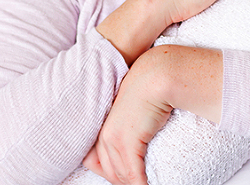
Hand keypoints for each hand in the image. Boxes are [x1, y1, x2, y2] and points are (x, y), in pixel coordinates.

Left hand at [83, 52, 171, 184]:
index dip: (111, 173)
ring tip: (146, 184)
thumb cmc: (147, 89)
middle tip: (138, 183)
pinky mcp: (128, 143)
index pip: (95, 161)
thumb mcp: (130, 107)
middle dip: (123, 182)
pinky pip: (133, 174)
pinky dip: (141, 183)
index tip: (125, 177)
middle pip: (109, 172)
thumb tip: (137, 133)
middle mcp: (103, 135)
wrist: (154, 76)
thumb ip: (126, 122)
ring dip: (133, 184)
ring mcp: (113, 139)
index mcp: (101, 126)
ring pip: (121, 176)